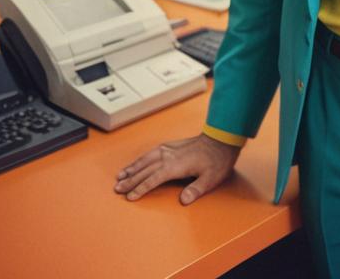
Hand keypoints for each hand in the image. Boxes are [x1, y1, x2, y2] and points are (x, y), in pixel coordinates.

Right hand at [114, 133, 240, 204]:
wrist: (222, 138)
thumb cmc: (218, 159)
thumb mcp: (211, 178)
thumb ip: (196, 189)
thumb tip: (183, 201)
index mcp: (176, 165)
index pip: (154, 178)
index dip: (141, 188)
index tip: (130, 197)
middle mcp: (170, 156)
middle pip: (146, 169)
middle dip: (131, 179)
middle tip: (117, 188)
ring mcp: (170, 149)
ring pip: (146, 159)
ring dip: (133, 168)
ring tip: (120, 176)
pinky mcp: (172, 145)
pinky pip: (152, 152)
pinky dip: (141, 158)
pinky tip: (136, 163)